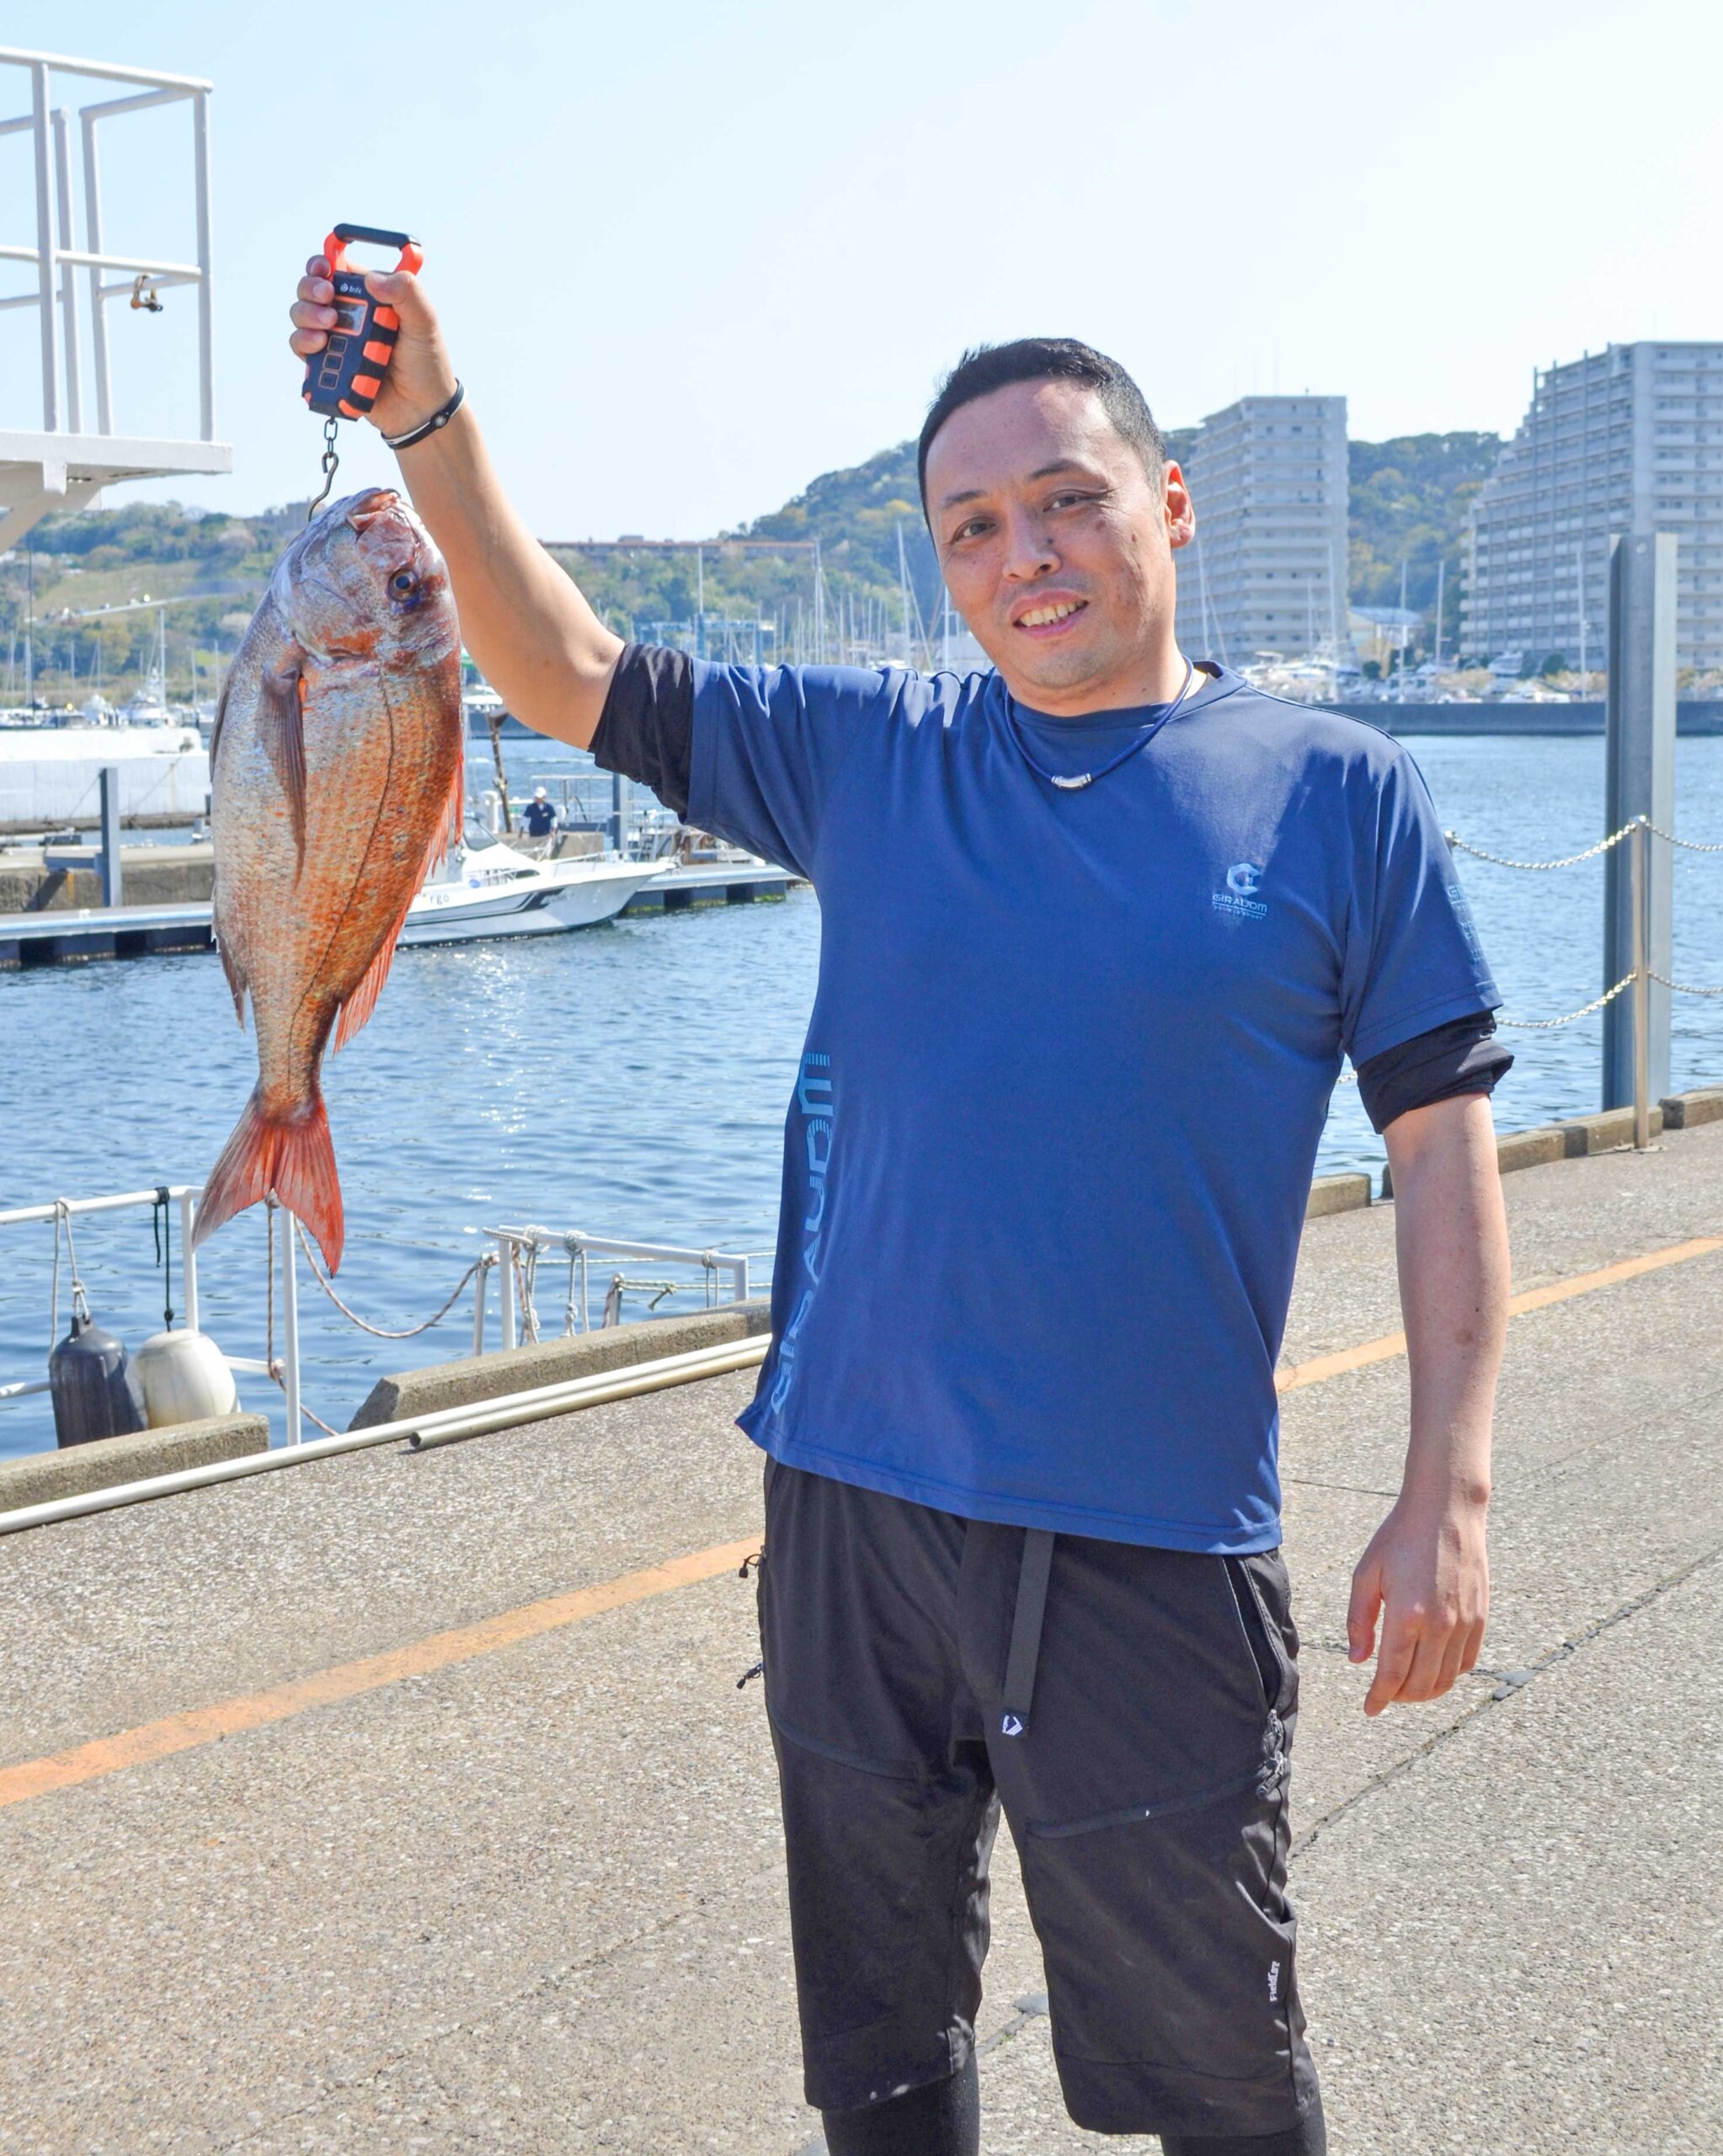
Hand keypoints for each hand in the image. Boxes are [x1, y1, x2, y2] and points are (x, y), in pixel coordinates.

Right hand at [288, 255, 458, 441]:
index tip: (325, 269)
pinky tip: (320, 344)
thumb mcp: (425, 322)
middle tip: (327, 298)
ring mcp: (336, 339)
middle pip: (311, 289)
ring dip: (306, 313)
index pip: (337, 269)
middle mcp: (349, 314)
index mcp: (370, 297)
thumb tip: (374, 278)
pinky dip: (303, 341)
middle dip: (310, 288)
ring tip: (328, 325)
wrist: (422, 410)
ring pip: (301, 315)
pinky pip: (301, 347)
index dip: (323, 264)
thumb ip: (408, 292)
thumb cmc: (427, 363)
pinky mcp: (327, 364)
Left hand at [1347, 1488, 1488, 1716]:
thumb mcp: (1366, 1574)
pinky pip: (1466, 1662)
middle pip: (1420, 1684)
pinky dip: (1449, 1676)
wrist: (1446, 1510)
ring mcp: (1464, 1623)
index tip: (1370, 1709)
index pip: (1392, 1674)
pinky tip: (1433, 1669)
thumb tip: (1358, 1661)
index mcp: (1406, 1615)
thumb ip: (1359, 1620)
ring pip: (1446, 1679)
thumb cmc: (1400, 1538)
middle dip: (1399, 1697)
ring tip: (1407, 1688)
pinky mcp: (1480, 1617)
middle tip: (1385, 1695)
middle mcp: (1439, 1624)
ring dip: (1425, 1692)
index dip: (1379, 1698)